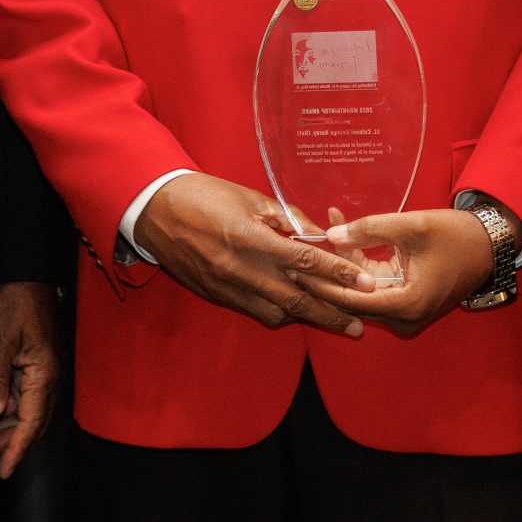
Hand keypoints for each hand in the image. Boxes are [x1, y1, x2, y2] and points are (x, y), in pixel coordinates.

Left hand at [0, 281, 60, 477]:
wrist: (28, 273)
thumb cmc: (16, 301)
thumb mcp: (0, 338)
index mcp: (44, 375)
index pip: (30, 424)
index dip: (15, 450)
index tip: (3, 471)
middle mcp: (48, 378)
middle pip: (31, 423)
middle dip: (7, 443)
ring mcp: (43, 371)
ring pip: (26, 412)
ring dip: (6, 428)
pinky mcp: (35, 364)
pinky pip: (24, 396)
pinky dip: (7, 410)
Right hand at [131, 173, 375, 336]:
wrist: (155, 210)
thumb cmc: (203, 195)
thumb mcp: (249, 196)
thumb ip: (285, 217)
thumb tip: (315, 232)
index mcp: (252, 238)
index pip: (307, 261)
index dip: (340, 275)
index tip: (367, 285)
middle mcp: (243, 269)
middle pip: (297, 300)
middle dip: (331, 314)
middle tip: (358, 327)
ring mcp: (228, 286)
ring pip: (277, 313)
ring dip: (304, 316)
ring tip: (329, 319)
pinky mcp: (217, 295)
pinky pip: (255, 311)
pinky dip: (277, 312)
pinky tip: (291, 309)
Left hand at [302, 209, 501, 336]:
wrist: (488, 246)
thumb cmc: (455, 235)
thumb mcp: (412, 226)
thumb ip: (370, 229)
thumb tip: (330, 234)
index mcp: (407, 304)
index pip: (349, 299)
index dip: (319, 283)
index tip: (293, 266)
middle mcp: (404, 318)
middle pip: (351, 299)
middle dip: (325, 273)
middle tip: (294, 249)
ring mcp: (405, 315)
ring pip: (360, 293)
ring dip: (341, 265)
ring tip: (318, 232)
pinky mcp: (405, 304)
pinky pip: (373, 288)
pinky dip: (358, 266)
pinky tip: (343, 235)